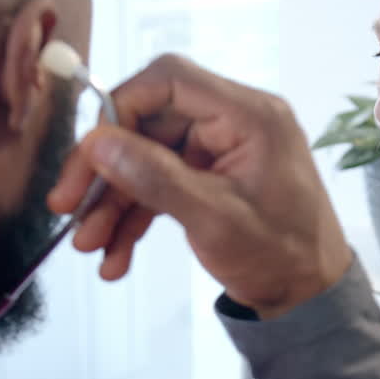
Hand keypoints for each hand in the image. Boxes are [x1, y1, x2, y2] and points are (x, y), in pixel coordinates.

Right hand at [49, 54, 352, 316]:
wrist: (311, 297)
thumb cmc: (281, 256)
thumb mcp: (214, 219)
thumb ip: (155, 178)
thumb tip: (99, 143)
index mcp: (249, 115)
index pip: (169, 80)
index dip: (120, 109)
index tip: (89, 154)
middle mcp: (235, 122)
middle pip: (150, 123)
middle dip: (107, 170)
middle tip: (68, 207)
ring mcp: (223, 151)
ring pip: (149, 159)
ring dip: (114, 201)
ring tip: (89, 245)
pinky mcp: (213, 178)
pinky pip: (162, 183)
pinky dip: (136, 216)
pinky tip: (115, 255)